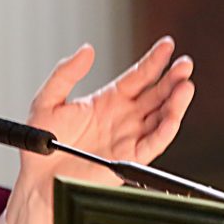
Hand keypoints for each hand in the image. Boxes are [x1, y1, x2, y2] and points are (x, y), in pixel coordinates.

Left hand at [20, 36, 193, 190]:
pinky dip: (166, 129)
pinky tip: (174, 115)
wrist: (38, 178)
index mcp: (106, 101)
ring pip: (160, 117)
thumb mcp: (48, 99)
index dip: (153, 61)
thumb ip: (66, 73)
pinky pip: (154, 143)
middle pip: (155, 94)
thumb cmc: (42, 144)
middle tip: (185, 64)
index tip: (167, 45)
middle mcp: (122, 117)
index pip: (137, 77)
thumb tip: (87, 50)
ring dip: (175, 102)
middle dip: (172, 79)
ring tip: (186, 84)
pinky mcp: (129, 158)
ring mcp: (127, 137)